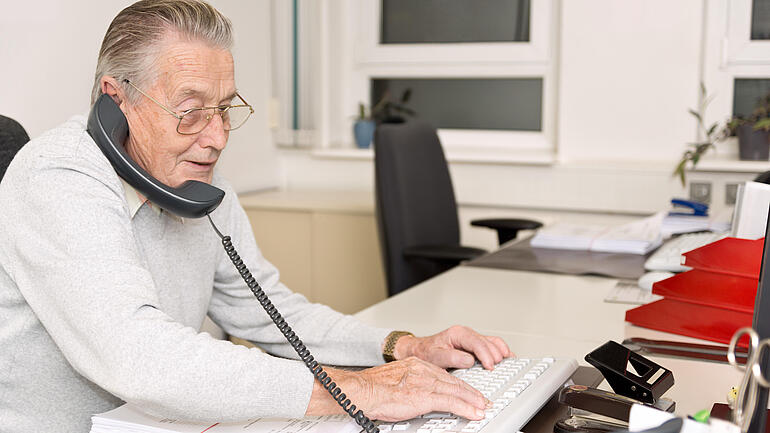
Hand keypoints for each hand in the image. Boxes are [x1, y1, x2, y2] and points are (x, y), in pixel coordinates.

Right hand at [306, 357, 488, 420]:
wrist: (362, 391)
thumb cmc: (372, 389)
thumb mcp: (395, 380)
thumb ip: (409, 383)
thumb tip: (415, 395)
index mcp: (416, 364)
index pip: (443, 374)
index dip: (458, 384)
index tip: (467, 391)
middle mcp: (423, 370)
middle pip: (454, 381)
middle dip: (470, 391)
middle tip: (481, 399)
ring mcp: (425, 382)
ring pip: (457, 390)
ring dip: (473, 400)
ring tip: (482, 407)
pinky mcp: (425, 396)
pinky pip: (451, 402)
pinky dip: (465, 408)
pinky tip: (474, 412)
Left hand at [394, 325, 512, 369]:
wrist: (420, 351)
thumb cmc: (426, 353)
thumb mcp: (435, 356)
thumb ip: (452, 357)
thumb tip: (469, 360)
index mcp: (458, 334)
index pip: (477, 342)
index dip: (485, 354)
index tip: (490, 366)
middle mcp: (466, 334)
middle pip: (488, 342)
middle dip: (495, 355)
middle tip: (497, 368)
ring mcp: (471, 339)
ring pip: (493, 342)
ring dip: (501, 352)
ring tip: (507, 363)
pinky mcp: (475, 346)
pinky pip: (492, 345)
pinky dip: (500, 351)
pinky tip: (506, 358)